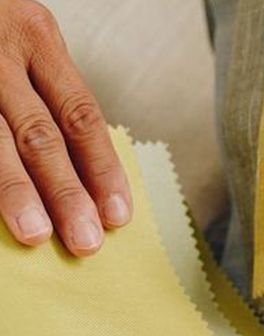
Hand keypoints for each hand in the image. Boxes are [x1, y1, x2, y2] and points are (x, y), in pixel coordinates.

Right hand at [0, 0, 130, 254]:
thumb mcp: (27, 48)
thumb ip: (51, 102)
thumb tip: (87, 183)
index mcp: (36, 39)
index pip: (80, 114)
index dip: (102, 169)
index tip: (116, 215)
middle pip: (40, 134)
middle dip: (65, 193)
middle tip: (84, 240)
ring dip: (17, 192)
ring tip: (36, 233)